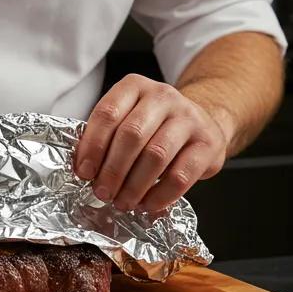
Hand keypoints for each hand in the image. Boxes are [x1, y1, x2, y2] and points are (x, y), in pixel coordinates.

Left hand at [75, 75, 229, 214]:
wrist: (203, 123)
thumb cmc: (156, 125)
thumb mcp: (129, 117)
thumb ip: (107, 136)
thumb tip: (84, 169)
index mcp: (135, 86)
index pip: (108, 113)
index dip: (92, 145)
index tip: (84, 171)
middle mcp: (163, 96)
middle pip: (131, 135)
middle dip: (112, 169)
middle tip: (102, 192)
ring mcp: (189, 118)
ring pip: (155, 155)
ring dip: (134, 185)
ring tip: (122, 202)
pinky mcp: (208, 144)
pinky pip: (181, 175)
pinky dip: (160, 195)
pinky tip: (148, 204)